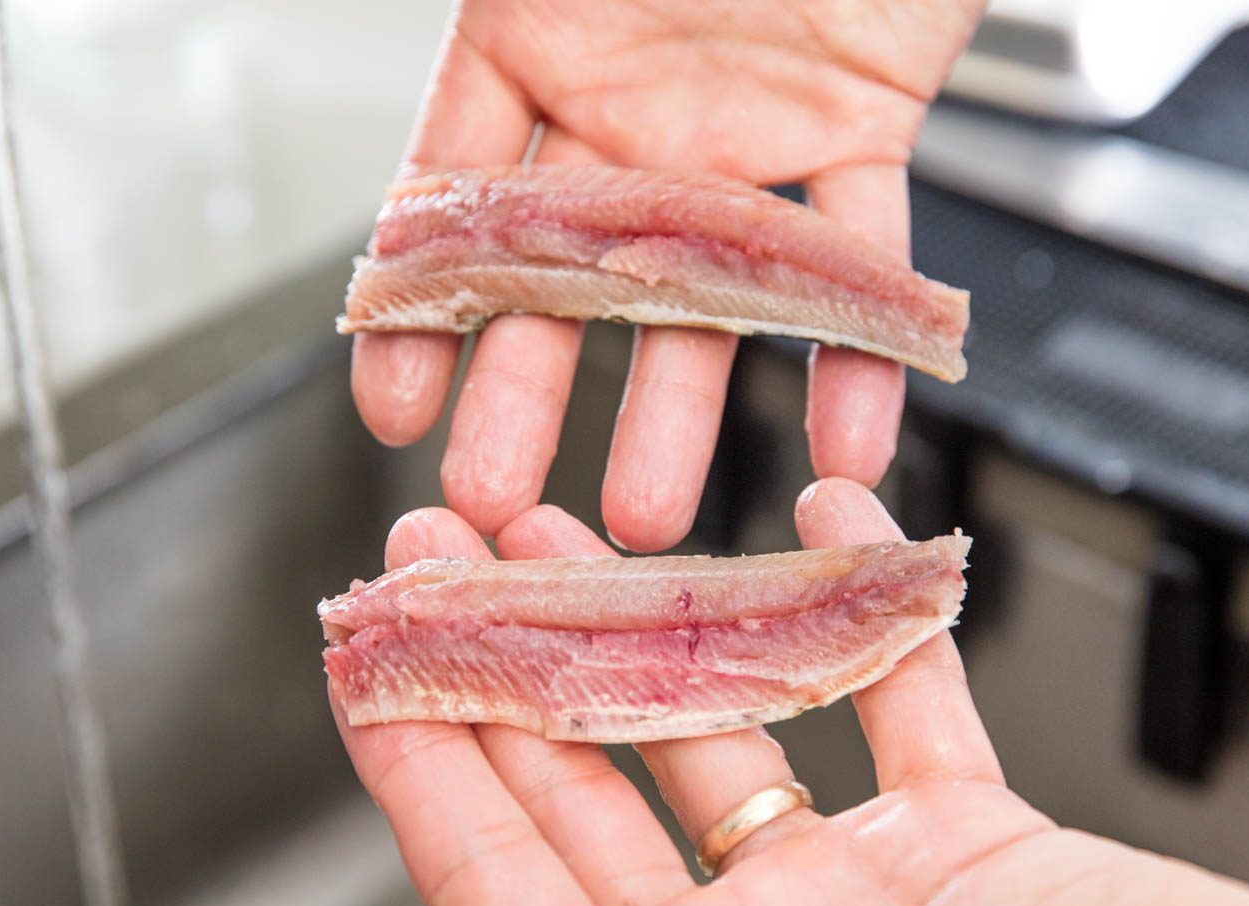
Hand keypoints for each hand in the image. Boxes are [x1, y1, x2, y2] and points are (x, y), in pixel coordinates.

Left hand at [261, 479, 1248, 905]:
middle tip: (457, 537)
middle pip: (593, 775)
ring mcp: (854, 902)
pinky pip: (893, 707)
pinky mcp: (966, 851)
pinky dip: (858, 618)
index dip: (418, 739)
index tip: (363, 631)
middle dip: (519, 649)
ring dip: (664, 624)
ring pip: (727, 729)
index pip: (492, 860)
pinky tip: (824, 529)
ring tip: (589, 519)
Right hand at [352, 0, 986, 551]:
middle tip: (499, 498)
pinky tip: (844, 440)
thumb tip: (410, 134)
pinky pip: (858, 261)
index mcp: (534, 35)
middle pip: (568, 280)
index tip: (389, 409)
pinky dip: (856, 350)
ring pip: (701, 295)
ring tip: (651, 514)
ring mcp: (740, 133)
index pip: (455, 195)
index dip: (418, 313)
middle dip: (530, 397)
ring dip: (678, 412)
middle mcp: (629, 103)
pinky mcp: (858, 136)